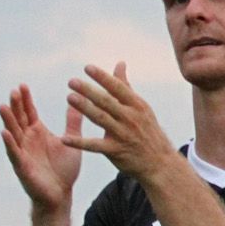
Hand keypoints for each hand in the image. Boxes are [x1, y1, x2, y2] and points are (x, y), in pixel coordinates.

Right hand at [0, 84, 83, 213]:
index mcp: (38, 132)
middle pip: (19, 119)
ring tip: (3, 106)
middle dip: (16, 105)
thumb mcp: (71, 141)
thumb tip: (78, 102)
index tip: (22, 85)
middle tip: (14, 90)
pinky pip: (14, 153)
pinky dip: (10, 143)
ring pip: (13, 133)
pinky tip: (5, 133)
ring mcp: (22, 152)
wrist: (61, 193)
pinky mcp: (22, 166)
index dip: (25, 100)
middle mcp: (27, 140)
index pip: (29, 112)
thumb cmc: (63, 169)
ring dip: (8, 120)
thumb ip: (73, 122)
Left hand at [63, 62, 178, 183]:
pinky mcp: (116, 151)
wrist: (160, 162)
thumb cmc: (147, 130)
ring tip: (70, 98)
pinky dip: (80, 143)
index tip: (88, 68)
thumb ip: (125, 86)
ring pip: (101, 119)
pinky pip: (95, 146)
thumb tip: (119, 63)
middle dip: (89, 91)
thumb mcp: (140, 107)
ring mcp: (124, 135)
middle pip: (107, 102)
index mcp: (137, 106)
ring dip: (85, 108)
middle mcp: (131, 118)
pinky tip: (64, 139)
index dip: (103, 78)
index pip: (118, 88)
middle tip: (72, 82)